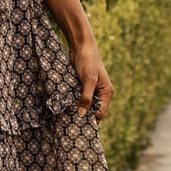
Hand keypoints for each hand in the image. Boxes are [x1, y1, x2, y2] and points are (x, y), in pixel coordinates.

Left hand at [38, 0, 113, 121]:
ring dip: (76, 109)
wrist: (80, 45)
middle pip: (92, 111)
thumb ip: (86, 97)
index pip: (100, 113)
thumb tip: (81, 114)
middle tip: (70, 123)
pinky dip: (72, 102)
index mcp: (106, 93)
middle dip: (83, 116)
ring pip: (84, 105)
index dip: (91, 120)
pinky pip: (78, 98)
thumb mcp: (88, 79)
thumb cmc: (88, 60)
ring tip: (66, 117)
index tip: (78, 125)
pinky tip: (64, 107)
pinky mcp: (81, 86)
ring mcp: (90, 90)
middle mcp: (100, 93)